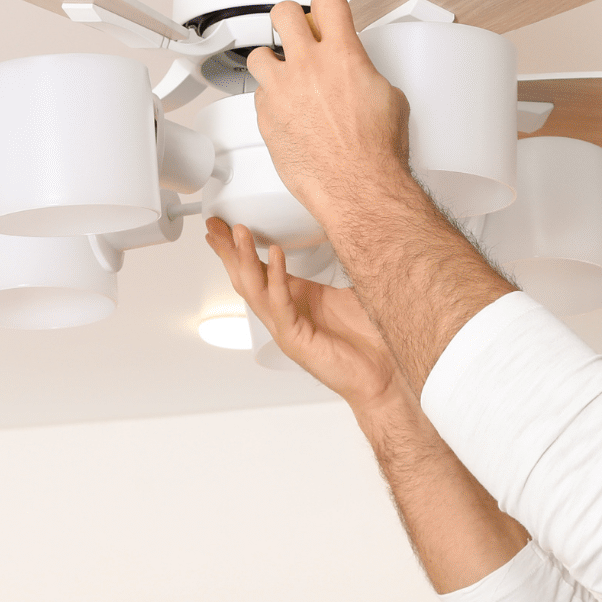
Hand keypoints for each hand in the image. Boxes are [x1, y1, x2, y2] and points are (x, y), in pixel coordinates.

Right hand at [205, 216, 401, 412]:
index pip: (258, 272)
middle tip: (216, 225)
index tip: (225, 227)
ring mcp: (286, 329)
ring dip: (244, 259)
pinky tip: (274, 255)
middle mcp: (285, 315)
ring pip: (255, 290)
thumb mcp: (353, 291)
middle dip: (229, 251)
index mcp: (294, 302)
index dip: (240, 250)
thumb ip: (343, 266)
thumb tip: (349, 236)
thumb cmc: (370, 341)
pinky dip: (276, 277)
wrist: (385, 375)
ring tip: (240, 232)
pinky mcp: (295, 339)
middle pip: (246, 279)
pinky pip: (280, 304)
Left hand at [245, 0, 416, 225]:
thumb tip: (359, 74)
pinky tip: (286, 111)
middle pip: (283, 14)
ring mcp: (282, 91)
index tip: (324, 13)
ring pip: (259, 55)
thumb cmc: (376, 151)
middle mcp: (308, 66)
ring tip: (285, 75)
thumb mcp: (389, 97)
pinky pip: (259, 96)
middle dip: (290, 19)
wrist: (356, 186)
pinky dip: (271, 100)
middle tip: (296, 32)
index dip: (325, 5)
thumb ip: (365, 73)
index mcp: (343, 54)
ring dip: (272, 61)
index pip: (326, 2)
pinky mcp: (266, 117)